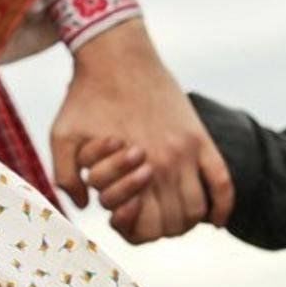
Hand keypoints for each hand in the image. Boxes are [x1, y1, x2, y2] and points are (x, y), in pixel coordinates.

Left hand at [50, 19, 233, 241]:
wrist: (116, 56)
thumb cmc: (85, 97)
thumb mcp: (63, 136)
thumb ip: (66, 176)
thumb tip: (86, 206)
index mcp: (132, 168)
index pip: (144, 228)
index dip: (132, 231)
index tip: (121, 216)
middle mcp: (165, 163)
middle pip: (174, 224)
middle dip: (157, 228)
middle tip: (144, 215)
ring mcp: (187, 151)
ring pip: (198, 209)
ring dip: (185, 221)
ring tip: (169, 214)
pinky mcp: (200, 136)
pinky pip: (223, 181)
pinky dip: (222, 206)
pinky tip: (214, 220)